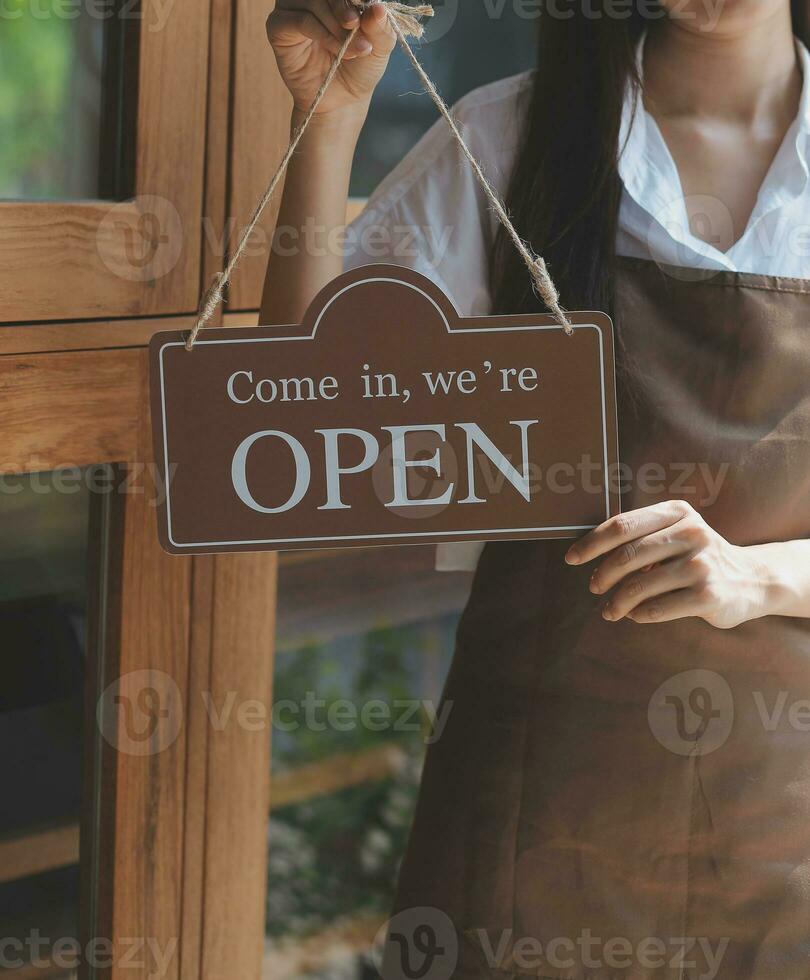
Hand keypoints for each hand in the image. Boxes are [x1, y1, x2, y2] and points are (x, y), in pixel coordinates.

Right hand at [267, 0, 395, 115]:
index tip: (364, 16)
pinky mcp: (278, 26)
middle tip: (356, 28)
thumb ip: (381, 27)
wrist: (341, 101)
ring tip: (350, 50)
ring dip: (335, 25)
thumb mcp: (379, 48)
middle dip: (344, 8)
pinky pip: (300, 20)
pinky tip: (336, 50)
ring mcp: (292, 9)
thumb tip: (379, 7)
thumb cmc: (358, 69)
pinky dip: (321, 34)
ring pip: (313, 2)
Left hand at [565, 500, 771, 628]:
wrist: (751, 580)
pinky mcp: (708, 595)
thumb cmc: (698, 556)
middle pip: (627, 555)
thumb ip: (641, 535)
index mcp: (677, 512)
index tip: (572, 558)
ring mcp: (701, 565)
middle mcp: (691, 533)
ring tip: (609, 610)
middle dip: (602, 574)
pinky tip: (634, 614)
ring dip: (616, 601)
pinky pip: (657, 608)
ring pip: (639, 585)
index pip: (622, 525)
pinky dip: (638, 614)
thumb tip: (588, 549)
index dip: (591, 543)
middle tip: (593, 587)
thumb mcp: (676, 532)